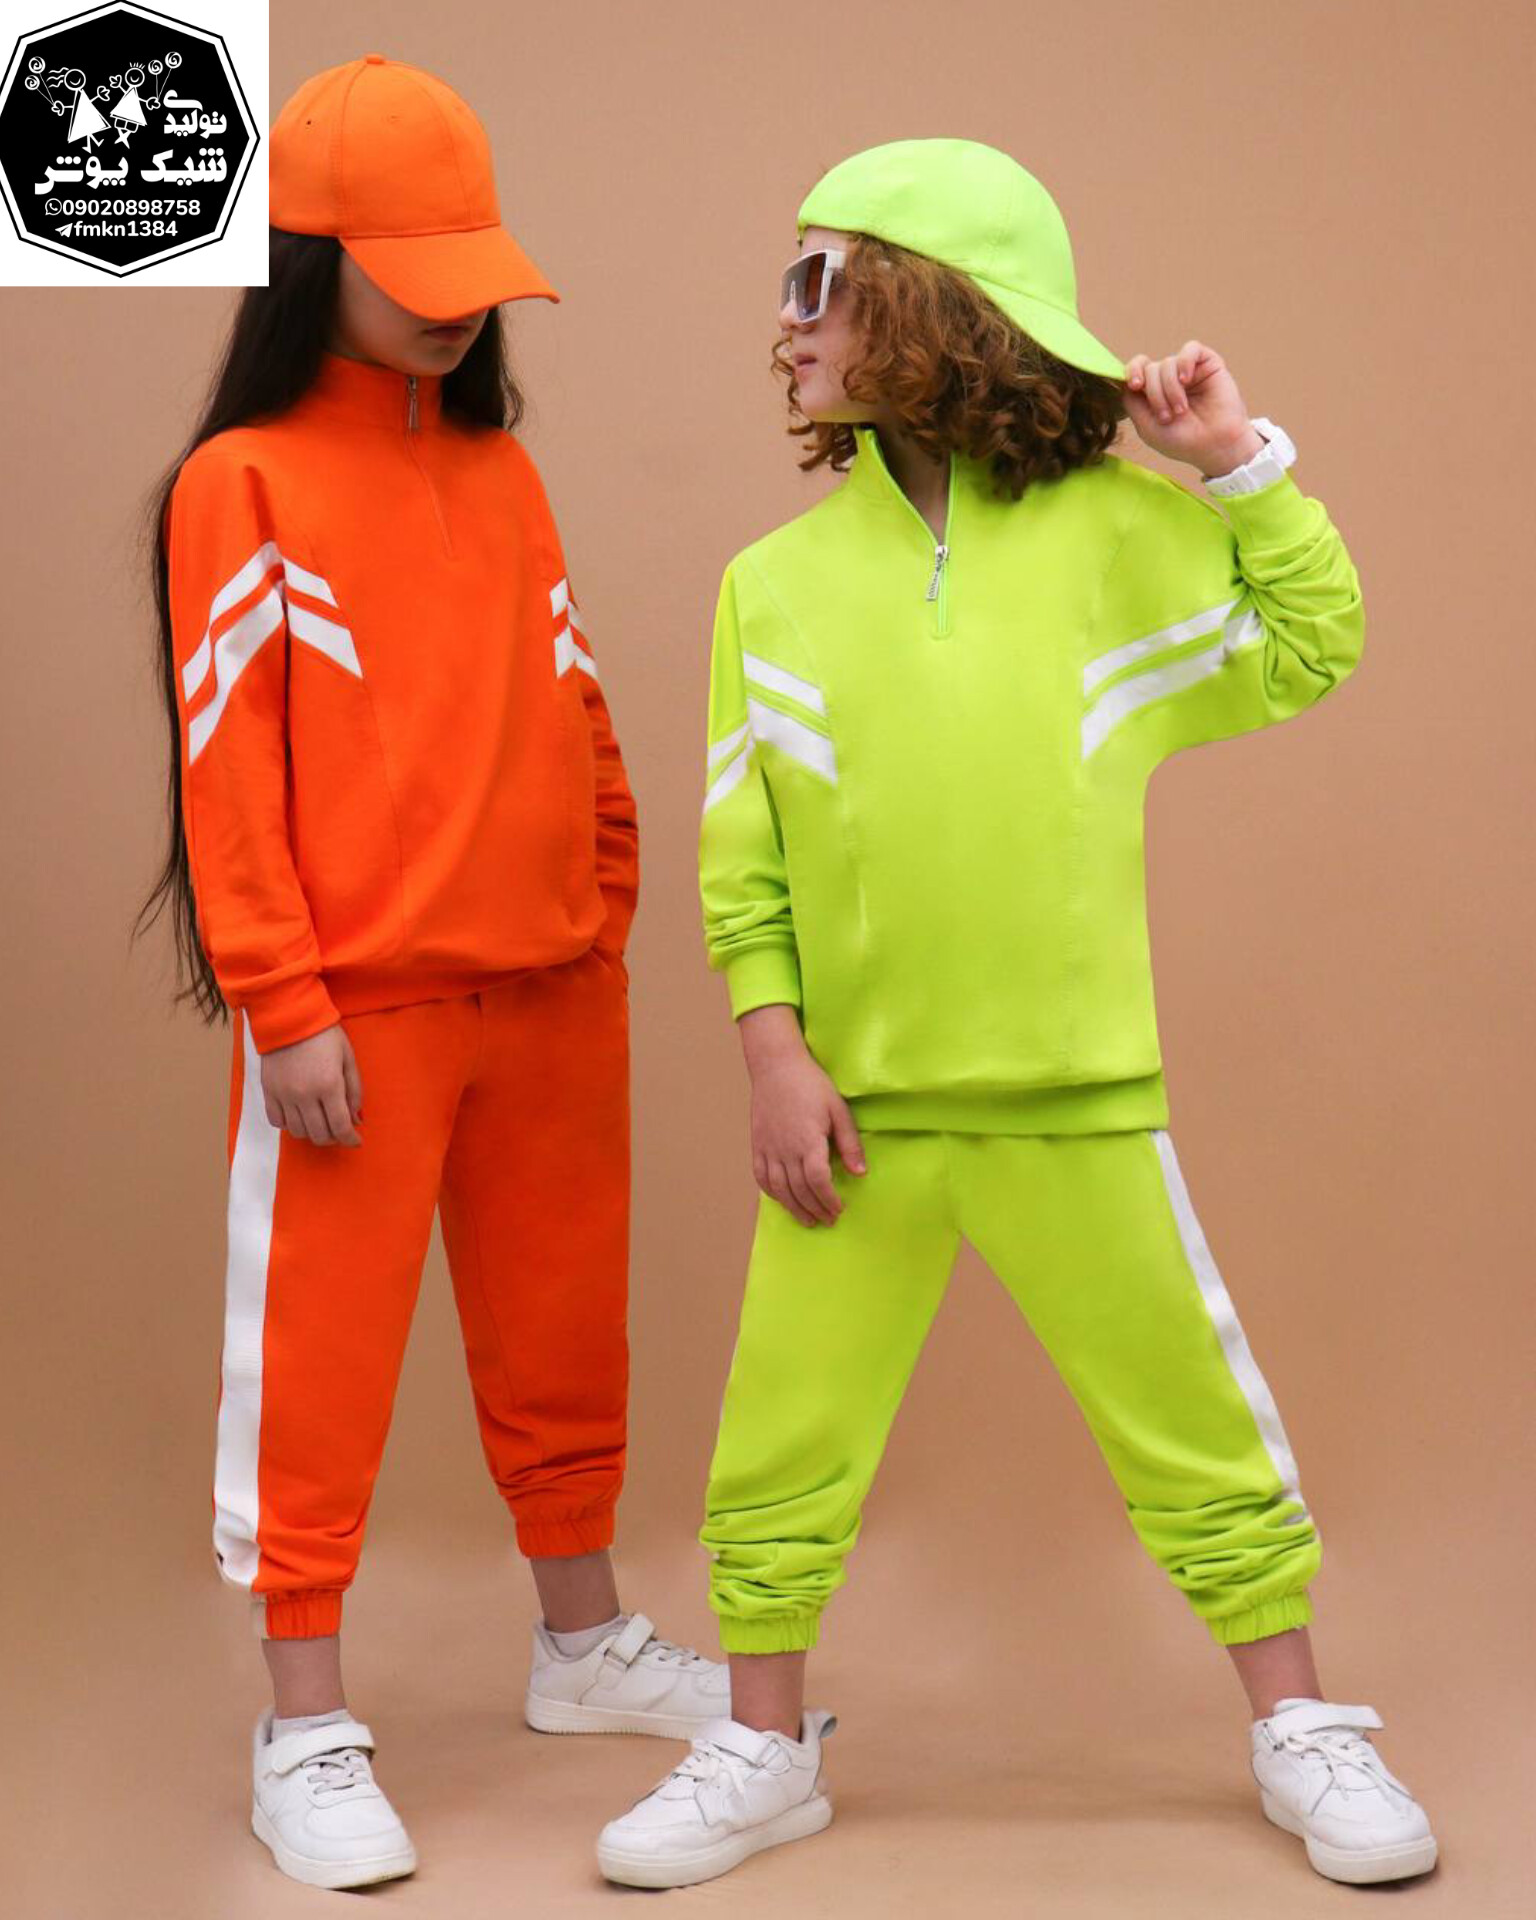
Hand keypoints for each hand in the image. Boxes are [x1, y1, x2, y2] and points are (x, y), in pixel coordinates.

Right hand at [260, 1022, 363, 1146]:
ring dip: (312, 1132)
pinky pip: (276, 1121)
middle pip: (319, 1134)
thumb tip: (356, 1119)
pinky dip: (289, 1124)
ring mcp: (284, 1095)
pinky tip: (299, 1115)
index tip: (356, 1141)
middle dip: (333, 1138)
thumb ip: (354, 1091)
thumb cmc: (325, 1035)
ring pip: (297, 1131)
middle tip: (339, 1131)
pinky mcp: (268, 1091)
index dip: (350, 1139)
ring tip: (320, 1122)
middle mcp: (304, 1095)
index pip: (340, 1126)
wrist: (290, 1018)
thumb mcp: (348, 1059)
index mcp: (329, 1085)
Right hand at [737, 1004, 865, 1225]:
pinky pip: (761, 1177)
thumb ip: (849, 1143)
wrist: (776, 1066)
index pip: (818, 1181)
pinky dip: (772, 1193)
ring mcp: (768, 1148)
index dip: (829, 1199)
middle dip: (816, 1209)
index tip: (840, 1208)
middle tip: (829, 1219)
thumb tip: (860, 1172)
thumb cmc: (811, 1084)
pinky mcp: (756, 1144)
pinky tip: (783, 1199)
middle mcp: (785, 1149)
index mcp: (808, 1140)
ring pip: (779, 1189)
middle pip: (800, 1190)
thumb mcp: (838, 1109)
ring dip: (795, 1208)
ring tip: (809, 1219)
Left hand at [1122, 340, 1264, 477]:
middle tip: (1167, 416)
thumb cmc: (1182, 440)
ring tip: (1181, 410)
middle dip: (1155, 393)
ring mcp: (1188, 370)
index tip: (1135, 385)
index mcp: (1152, 393)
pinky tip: (1186, 380)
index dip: (1132, 372)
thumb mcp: (1146, 426)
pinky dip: (1184, 362)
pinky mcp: (1208, 364)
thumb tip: (1123, 380)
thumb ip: (1131, 402)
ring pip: (1167, 362)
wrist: (1215, 446)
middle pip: (1150, 369)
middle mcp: (1169, 379)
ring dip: (1170, 389)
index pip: (1135, 370)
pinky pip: (1191, 349)